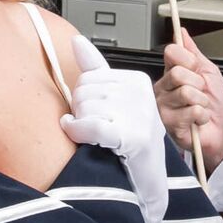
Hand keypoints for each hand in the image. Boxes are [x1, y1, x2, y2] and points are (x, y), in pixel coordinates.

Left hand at [60, 37, 167, 222]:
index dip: (83, 99)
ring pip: (85, 108)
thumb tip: (76, 40)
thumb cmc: (128, 142)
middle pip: (84, 90)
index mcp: (139, 81)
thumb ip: (96, 70)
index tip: (98, 114)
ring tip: (96, 137)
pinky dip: (78, 132)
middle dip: (80, 112)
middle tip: (96, 129)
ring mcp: (140, 115)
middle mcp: (142, 94)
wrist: (146, 182)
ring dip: (80, 126)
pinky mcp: (133, 137)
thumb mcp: (115, 101)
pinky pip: (89, 126)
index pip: (89, 76)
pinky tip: (78, 135)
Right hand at [155, 30, 222, 172]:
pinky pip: (191, 111)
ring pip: (185, 93)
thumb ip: (194, 53)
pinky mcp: (168, 123)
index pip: (171, 53)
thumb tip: (182, 33)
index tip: (197, 69)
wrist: (221, 131)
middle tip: (201, 94)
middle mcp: (164, 88)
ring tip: (200, 108)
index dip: (190, 60)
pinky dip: (202, 115)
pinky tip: (197, 120)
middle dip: (198, 84)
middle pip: (178, 73)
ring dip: (202, 102)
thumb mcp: (209, 73)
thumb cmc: (215, 105)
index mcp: (172, 73)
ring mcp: (163, 106)